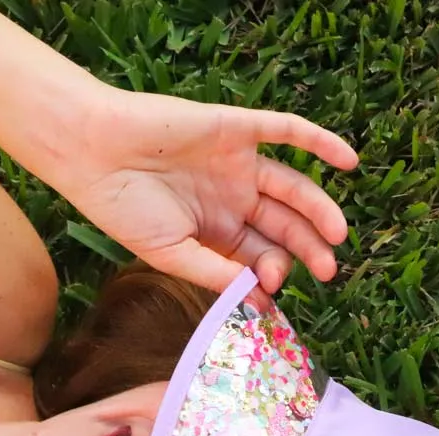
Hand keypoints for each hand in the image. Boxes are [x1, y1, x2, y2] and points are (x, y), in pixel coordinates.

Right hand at [54, 84, 357, 292]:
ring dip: (320, 211)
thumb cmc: (121, 207)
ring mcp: (237, 165)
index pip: (263, 258)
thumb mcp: (171, 254)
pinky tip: (350, 160)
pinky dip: (320, 142)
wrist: (89, 149)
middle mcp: (234, 200)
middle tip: (327, 270)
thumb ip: (216, 275)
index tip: (274, 288)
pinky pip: (286, 131)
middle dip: (308, 250)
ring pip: (293, 189)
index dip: (275, 273)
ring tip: (337, 235)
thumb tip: (259, 302)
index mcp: (218, 233)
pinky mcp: (236, 129)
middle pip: (286, 228)